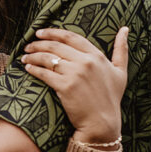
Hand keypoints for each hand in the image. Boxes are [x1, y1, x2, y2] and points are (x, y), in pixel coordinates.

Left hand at [21, 26, 128, 144]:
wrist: (102, 123)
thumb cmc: (111, 98)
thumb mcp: (121, 72)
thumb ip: (121, 49)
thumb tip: (125, 29)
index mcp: (97, 56)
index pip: (71, 37)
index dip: (53, 32)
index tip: (40, 32)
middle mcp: (86, 62)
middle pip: (56, 46)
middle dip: (38, 43)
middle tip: (28, 44)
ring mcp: (75, 74)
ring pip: (48, 58)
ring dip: (33, 55)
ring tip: (25, 56)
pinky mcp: (65, 87)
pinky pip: (45, 73)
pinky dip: (34, 69)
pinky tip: (27, 68)